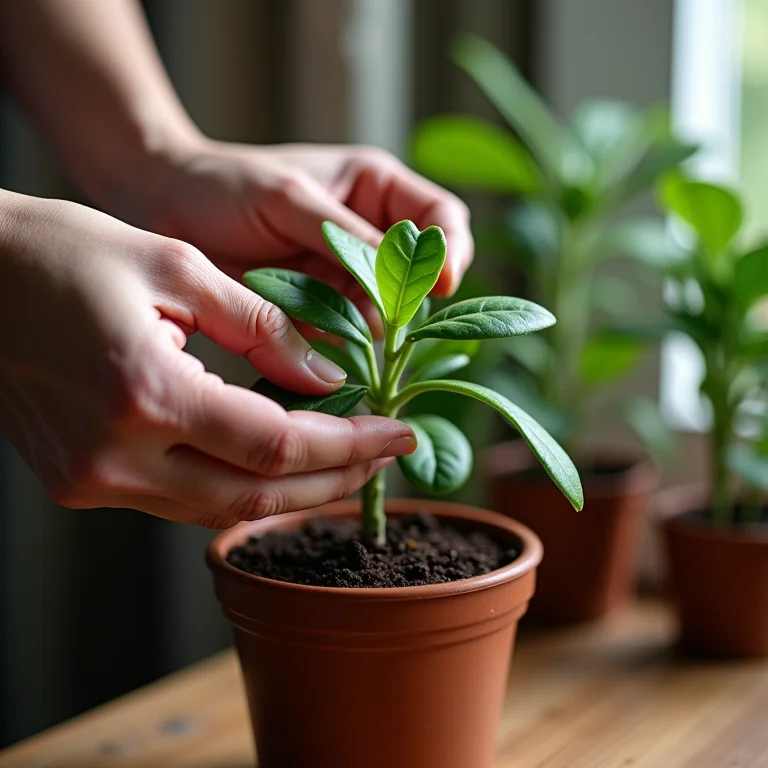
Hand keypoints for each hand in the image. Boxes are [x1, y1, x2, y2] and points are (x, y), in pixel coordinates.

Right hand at [0, 193, 415, 527]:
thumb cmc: (64, 253)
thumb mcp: (177, 265)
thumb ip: (262, 325)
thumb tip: (330, 372)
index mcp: (143, 393)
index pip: (276, 445)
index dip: (349, 445)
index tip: (398, 431)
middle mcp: (115, 456)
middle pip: (256, 496)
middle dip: (333, 481)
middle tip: (385, 453)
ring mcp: (92, 481)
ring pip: (220, 511)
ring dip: (290, 490)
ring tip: (344, 459)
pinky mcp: (81, 483)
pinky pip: (181, 501)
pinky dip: (238, 485)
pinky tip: (275, 459)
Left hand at [139, 141, 473, 328]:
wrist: (165, 208)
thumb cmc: (225, 184)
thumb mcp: (289, 199)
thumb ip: (347, 236)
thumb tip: (402, 277)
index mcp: (376, 191)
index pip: (442, 220)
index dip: (449, 252)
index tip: (441, 286)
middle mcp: (369, 238)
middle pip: (419, 278)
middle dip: (405, 303)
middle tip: (382, 323)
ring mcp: (345, 279)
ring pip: (383, 316)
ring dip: (366, 331)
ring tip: (335, 334)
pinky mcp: (319, 312)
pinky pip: (345, 337)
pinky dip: (336, 348)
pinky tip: (317, 352)